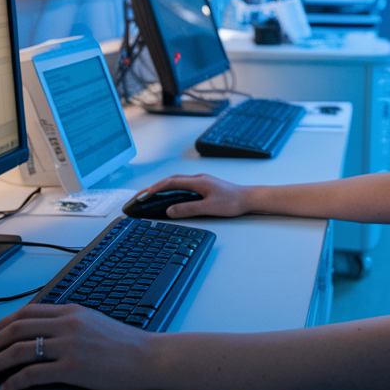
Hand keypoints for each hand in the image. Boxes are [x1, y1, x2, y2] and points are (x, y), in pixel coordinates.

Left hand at [0, 303, 154, 389]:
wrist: (148, 357)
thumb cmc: (124, 344)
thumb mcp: (93, 322)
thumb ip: (67, 323)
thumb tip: (40, 334)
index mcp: (71, 311)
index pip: (26, 312)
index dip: (1, 325)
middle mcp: (67, 324)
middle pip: (17, 328)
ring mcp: (69, 346)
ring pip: (20, 350)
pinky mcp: (73, 368)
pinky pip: (34, 373)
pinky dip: (15, 381)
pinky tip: (8, 387)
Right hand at [134, 173, 250, 217]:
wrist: (249, 198)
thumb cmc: (232, 202)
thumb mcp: (209, 208)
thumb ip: (188, 209)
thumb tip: (169, 211)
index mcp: (198, 182)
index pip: (170, 182)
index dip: (154, 188)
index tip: (143, 195)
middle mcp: (198, 179)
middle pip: (170, 181)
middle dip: (154, 188)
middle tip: (140, 196)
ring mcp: (202, 181)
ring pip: (176, 182)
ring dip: (162, 188)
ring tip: (149, 196)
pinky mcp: (205, 186)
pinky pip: (183, 185)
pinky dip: (172, 190)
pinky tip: (169, 196)